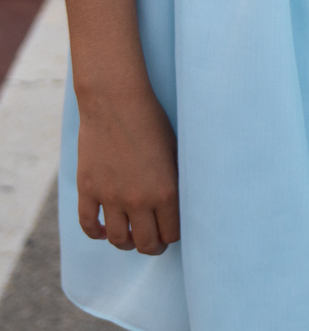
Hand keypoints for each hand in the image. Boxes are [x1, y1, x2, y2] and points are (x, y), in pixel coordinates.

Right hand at [74, 86, 178, 253]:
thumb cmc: (153, 122)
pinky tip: (104, 230)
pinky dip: (96, 233)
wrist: (116, 103)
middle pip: (144, 243)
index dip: (173, 236)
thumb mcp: (176, 151)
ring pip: (117, 239)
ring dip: (125, 243)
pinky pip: (88, 224)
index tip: (172, 232)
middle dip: (152, 247)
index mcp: (166, 190)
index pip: (172, 232)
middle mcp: (138, 199)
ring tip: (131, 238)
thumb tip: (178, 204)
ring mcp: (109, 196)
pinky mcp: (87, 190)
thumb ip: (175, 181)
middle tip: (154, 243)